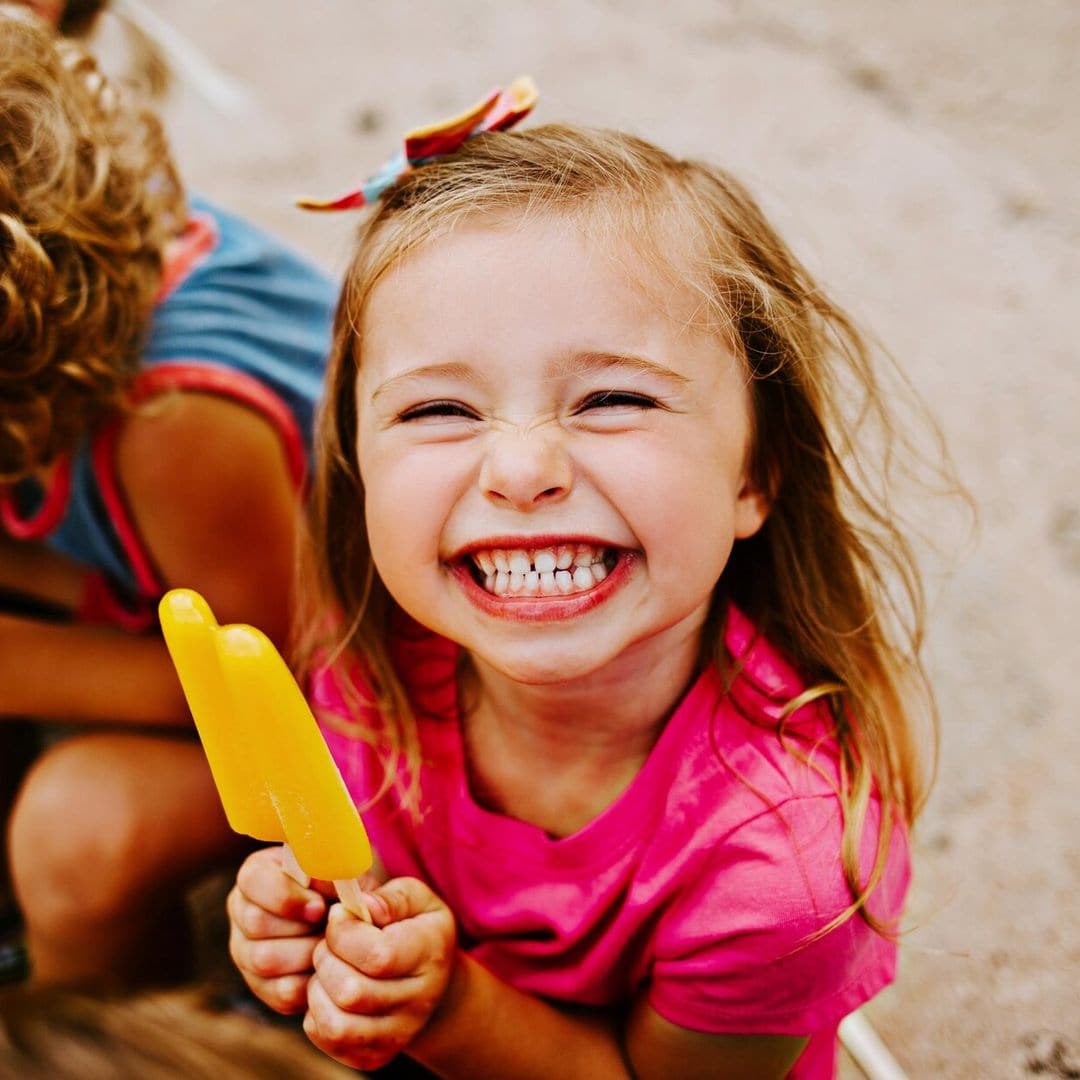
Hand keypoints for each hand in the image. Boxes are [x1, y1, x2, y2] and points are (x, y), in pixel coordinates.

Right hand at [227, 845, 331, 1013]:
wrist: (353, 923)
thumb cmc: (345, 888)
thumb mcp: (343, 871)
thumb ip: (333, 870)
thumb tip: (328, 878)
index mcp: (257, 874)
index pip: (253, 878)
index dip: (286, 895)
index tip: (320, 906)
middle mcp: (243, 912)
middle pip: (256, 922)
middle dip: (301, 927)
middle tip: (330, 927)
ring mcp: (246, 952)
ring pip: (264, 960)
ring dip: (307, 953)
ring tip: (331, 943)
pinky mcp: (262, 986)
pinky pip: (280, 991)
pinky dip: (310, 981)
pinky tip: (328, 966)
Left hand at [304, 877, 456, 1071]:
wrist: (433, 980)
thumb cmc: (416, 928)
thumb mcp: (415, 898)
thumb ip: (390, 897)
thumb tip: (362, 905)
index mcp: (430, 955)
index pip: (377, 956)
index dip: (343, 933)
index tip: (338, 915)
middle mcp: (419, 1002)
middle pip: (351, 993)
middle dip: (326, 958)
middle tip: (330, 941)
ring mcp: (397, 1034)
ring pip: (336, 1025)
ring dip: (318, 990)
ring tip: (328, 968)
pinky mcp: (374, 1055)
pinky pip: (329, 1041)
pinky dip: (317, 1014)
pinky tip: (329, 991)